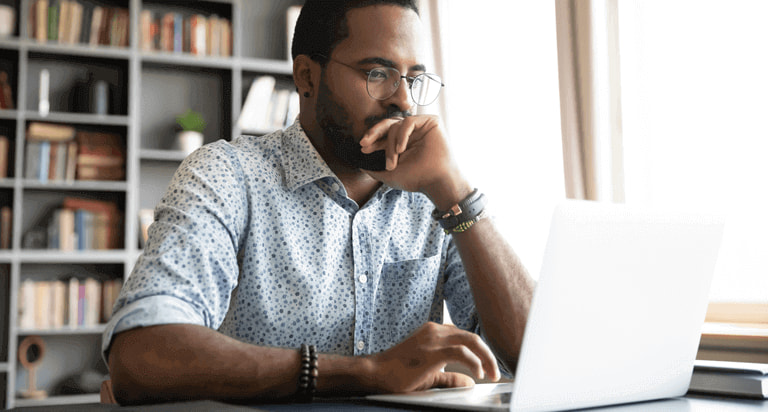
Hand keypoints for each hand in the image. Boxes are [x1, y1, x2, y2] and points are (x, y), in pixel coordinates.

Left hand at [359, 115, 470, 207]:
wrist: (436, 181)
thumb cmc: (417, 179)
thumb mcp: (389, 175)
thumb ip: (373, 169)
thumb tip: (359, 165)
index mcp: (402, 143)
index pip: (384, 135)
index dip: (372, 140)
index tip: (363, 148)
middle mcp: (411, 133)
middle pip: (388, 124)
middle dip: (374, 133)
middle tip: (364, 143)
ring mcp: (420, 127)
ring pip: (396, 125)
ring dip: (391, 145)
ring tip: (394, 162)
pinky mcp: (430, 122)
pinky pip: (409, 121)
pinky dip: (402, 135)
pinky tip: (401, 149)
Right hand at [366, 322, 500, 392]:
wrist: (375, 373)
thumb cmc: (397, 373)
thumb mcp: (429, 375)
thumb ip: (450, 376)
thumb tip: (469, 382)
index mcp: (433, 332)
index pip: (464, 336)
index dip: (480, 351)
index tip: (488, 365)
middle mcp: (435, 330)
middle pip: (471, 337)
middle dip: (488, 354)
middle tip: (495, 371)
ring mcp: (433, 339)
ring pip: (471, 341)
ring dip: (486, 358)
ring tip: (492, 373)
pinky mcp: (432, 351)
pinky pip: (462, 353)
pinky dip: (474, 362)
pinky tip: (479, 373)